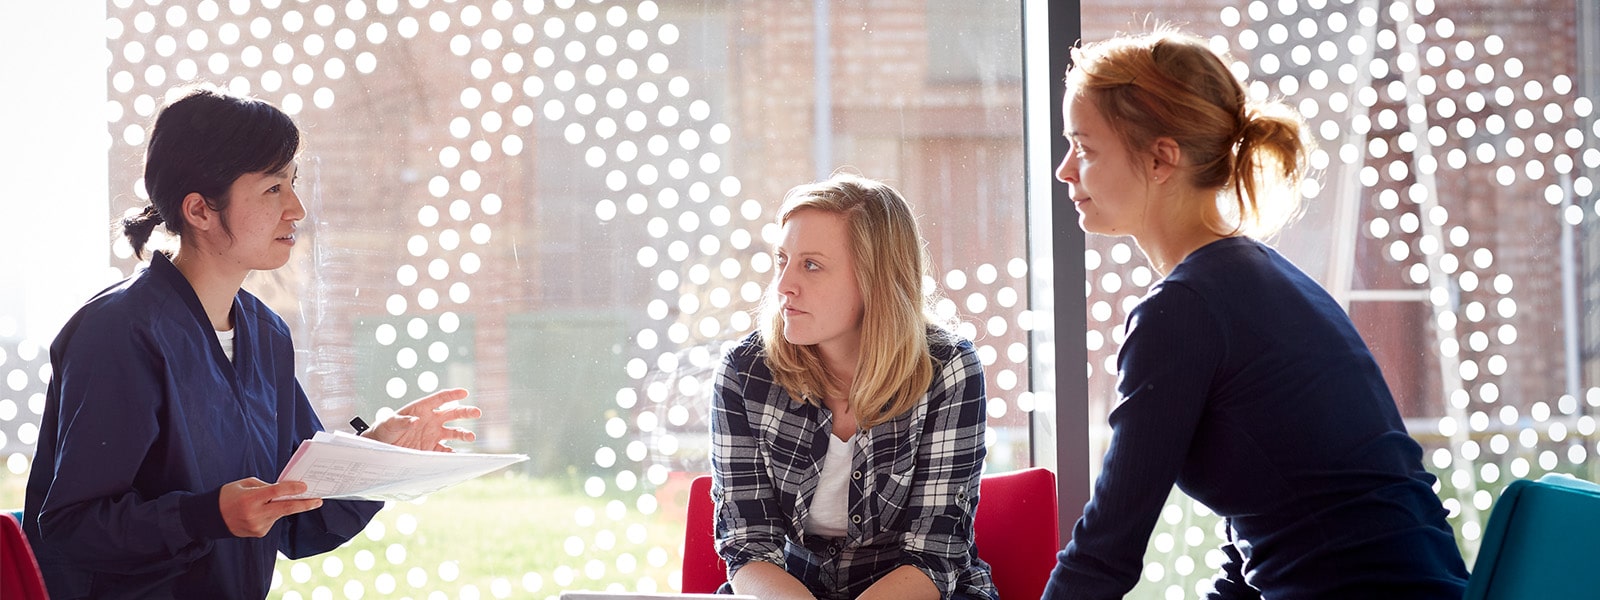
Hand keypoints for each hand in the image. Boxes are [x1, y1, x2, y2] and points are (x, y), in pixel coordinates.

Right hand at [219, 477, 321, 537]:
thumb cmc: (228, 496)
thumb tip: (284, 489)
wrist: (211, 518)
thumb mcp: (244, 484)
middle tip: (318, 501)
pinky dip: (272, 513)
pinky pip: (272, 520)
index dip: (291, 489)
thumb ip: (265, 486)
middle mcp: (255, 514)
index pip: (275, 492)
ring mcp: (257, 526)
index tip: (305, 486)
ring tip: (271, 501)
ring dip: (282, 506)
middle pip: (285, 508)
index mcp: (250, 499)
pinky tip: (260, 511)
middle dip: (304, 504)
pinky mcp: (259, 533)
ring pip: (279, 514)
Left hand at [363, 388, 480, 451]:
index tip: (465, 392)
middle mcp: (431, 420)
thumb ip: (402, 421)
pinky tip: (455, 455)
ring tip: (470, 437)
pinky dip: (452, 453)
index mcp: (422, 409)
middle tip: (477, 413)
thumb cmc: (383, 430)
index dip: (453, 394)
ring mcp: (433, 434)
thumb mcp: (389, 423)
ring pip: (453, 432)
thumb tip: (415, 422)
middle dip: (466, 412)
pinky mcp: (430, 448)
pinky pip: (445, 450)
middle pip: (453, 413)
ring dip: (463, 433)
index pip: (441, 398)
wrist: (380, 447)